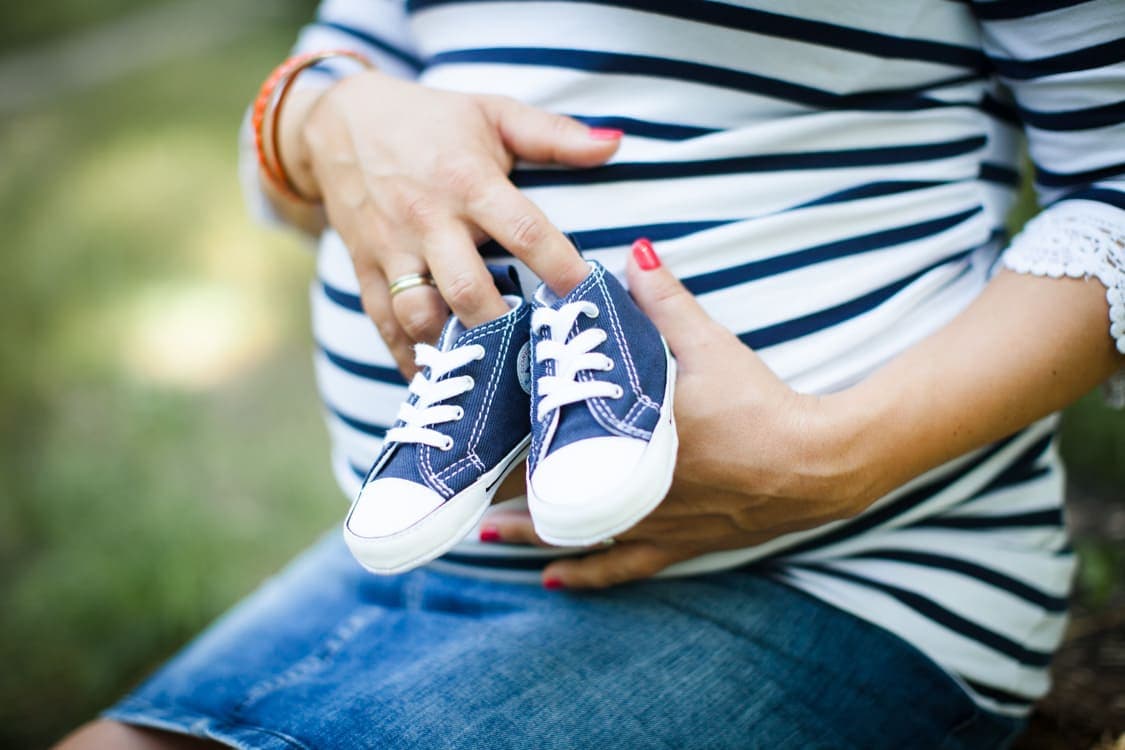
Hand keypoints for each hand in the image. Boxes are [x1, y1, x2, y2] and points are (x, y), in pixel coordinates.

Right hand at [279, 71, 621, 374]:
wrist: (339, 122)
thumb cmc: (430, 119)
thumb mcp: (493, 112)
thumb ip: (554, 134)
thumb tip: (615, 145)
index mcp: (467, 181)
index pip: (522, 230)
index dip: (558, 266)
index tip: (588, 296)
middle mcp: (428, 220)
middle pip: (467, 288)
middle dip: (504, 327)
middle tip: (539, 354)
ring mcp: (392, 249)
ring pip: (419, 314)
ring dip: (454, 347)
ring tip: (492, 374)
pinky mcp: (365, 270)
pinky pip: (384, 324)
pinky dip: (409, 359)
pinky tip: (437, 381)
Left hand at [481, 239, 876, 588]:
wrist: (817, 463)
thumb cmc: (759, 402)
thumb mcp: (709, 343)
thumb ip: (664, 299)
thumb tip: (632, 251)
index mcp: (627, 432)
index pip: (548, 436)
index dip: (503, 435)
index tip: (465, 430)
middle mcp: (627, 483)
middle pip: (548, 485)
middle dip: (501, 483)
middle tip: (458, 482)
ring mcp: (649, 520)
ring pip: (572, 531)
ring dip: (525, 531)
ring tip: (480, 532)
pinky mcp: (676, 544)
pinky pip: (619, 566)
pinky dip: (584, 574)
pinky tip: (550, 581)